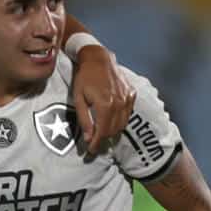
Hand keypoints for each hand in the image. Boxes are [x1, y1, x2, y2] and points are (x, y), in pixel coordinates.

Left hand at [68, 43, 135, 157]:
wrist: (98, 59)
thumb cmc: (85, 78)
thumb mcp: (79, 99)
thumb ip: (85, 120)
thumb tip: (89, 138)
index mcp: (105, 106)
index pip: (103, 132)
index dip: (97, 144)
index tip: (91, 151)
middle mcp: (119, 103)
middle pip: (113, 130)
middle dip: (103, 139)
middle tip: (94, 143)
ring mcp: (127, 99)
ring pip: (122, 124)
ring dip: (111, 131)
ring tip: (101, 132)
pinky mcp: (131, 94)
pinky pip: (127, 114)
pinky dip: (119, 121)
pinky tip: (110, 120)